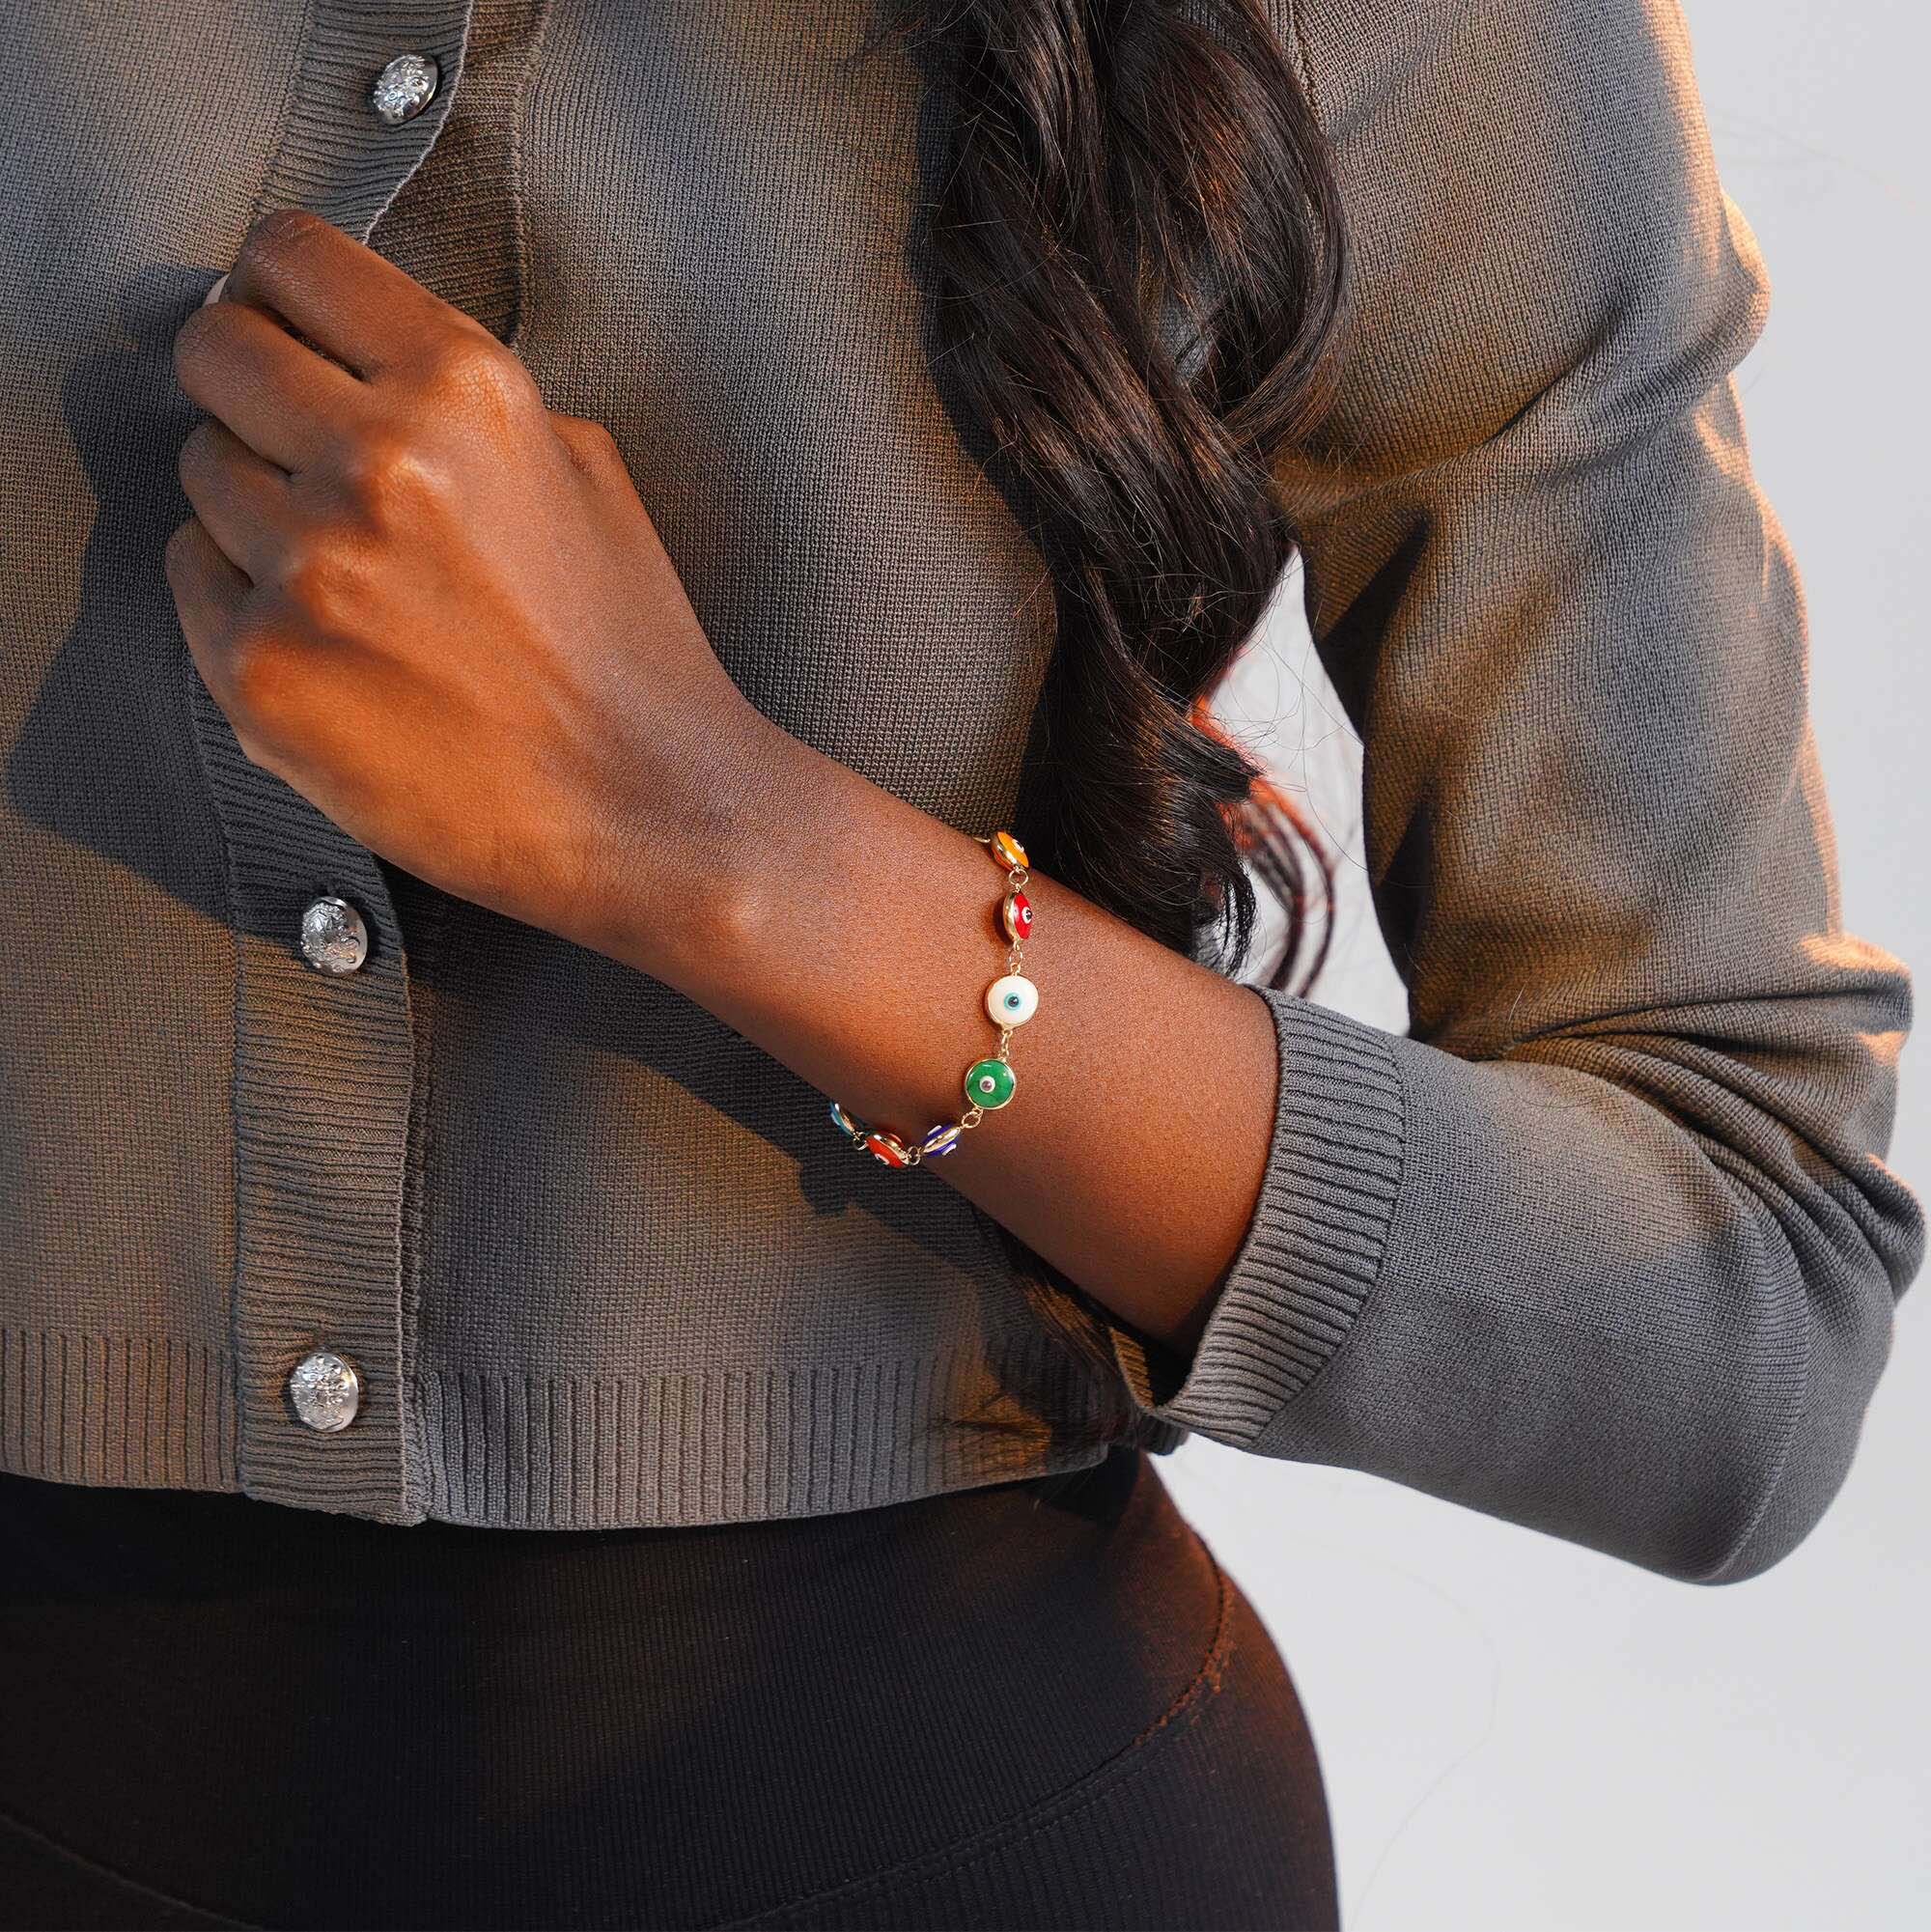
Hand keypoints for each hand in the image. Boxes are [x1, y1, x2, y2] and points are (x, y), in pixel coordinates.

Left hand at [165, 205, 772, 960]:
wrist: (651, 811)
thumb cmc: (631, 659)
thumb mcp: (587, 474)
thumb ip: (468, 404)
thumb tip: (363, 366)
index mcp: (467, 390)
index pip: (290, 258)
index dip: (278, 292)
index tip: (283, 324)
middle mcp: (378, 462)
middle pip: (213, 351)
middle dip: (249, 391)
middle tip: (298, 448)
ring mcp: (308, 568)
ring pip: (201, 474)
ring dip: (257, 509)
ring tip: (355, 577)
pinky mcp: (261, 668)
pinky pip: (193, 580)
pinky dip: (246, 602)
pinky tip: (336, 642)